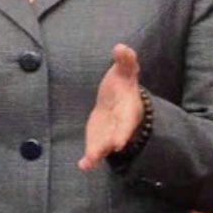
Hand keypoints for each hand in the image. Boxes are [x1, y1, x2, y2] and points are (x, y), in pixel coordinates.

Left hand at [80, 44, 144, 169]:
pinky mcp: (99, 138)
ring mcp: (110, 133)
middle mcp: (121, 124)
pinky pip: (95, 149)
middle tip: (108, 150)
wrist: (118, 99)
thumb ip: (125, 61)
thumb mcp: (124, 71)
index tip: (119, 141)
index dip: (124, 130)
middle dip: (112, 142)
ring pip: (105, 145)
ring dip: (97, 154)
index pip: (127, 120)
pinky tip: (83, 166)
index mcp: (129, 108)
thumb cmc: (121, 84)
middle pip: (117, 135)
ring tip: (88, 163)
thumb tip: (121, 47)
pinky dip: (90, 159)